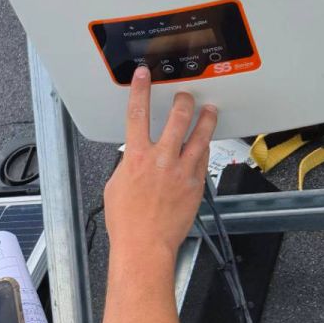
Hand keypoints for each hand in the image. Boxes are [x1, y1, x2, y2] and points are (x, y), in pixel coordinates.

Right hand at [104, 66, 218, 261]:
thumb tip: (133, 158)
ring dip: (205, 118)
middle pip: (178, 116)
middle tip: (185, 96)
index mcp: (136, 158)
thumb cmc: (127, 224)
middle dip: (183, 101)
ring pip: (200, 134)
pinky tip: (204, 145)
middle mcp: (161, 160)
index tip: (144, 76)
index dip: (141, 90)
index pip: (137, 114)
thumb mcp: (115, 188)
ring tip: (208, 110)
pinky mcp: (196, 184)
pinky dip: (204, 148)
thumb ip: (127, 166)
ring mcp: (182, 170)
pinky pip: (204, 158)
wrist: (144, 246)